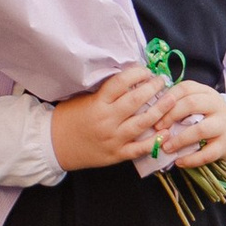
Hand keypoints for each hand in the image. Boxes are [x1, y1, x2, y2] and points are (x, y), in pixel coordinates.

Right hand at [51, 62, 172, 169]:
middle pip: (136, 101)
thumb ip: (104, 92)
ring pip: (142, 123)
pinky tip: (166, 133)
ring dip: (160, 110)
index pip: (121, 83)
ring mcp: (112, 138)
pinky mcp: (115, 154)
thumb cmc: (68, 118)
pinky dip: (154, 141)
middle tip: (163, 81)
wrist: (53, 145)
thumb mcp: (82, 98)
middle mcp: (106, 119)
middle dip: (153, 88)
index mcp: (97, 102)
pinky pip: (139, 148)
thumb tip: (130, 80)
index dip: (137, 74)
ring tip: (172, 100)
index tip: (146, 70)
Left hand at [152, 80, 225, 171]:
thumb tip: (150, 110)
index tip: (153, 111)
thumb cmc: (205, 119)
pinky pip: (207, 154)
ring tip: (166, 147)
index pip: (185, 88)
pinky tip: (179, 162)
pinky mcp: (224, 145)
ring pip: (201, 129)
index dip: (167, 99)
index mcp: (207, 92)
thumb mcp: (196, 105)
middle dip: (171, 115)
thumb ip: (177, 104)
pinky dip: (191, 159)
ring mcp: (223, 125)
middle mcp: (217, 105)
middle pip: (192, 104)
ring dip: (180, 139)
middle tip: (157, 128)